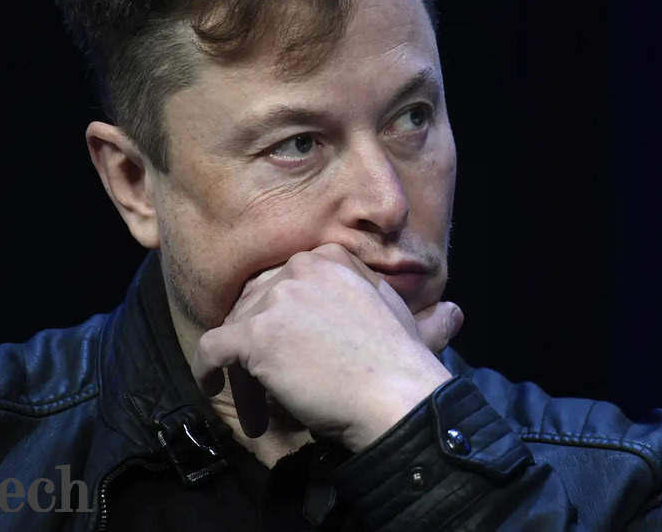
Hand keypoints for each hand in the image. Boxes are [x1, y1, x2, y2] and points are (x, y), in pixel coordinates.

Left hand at [189, 243, 459, 450]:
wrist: (396, 396)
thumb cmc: (405, 365)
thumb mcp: (408, 321)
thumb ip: (413, 311)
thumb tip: (453, 313)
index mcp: (332, 257)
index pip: (284, 281)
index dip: (280, 316)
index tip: (285, 346)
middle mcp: (300, 267)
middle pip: (255, 302)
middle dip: (259, 341)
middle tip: (269, 379)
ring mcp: (275, 299)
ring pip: (235, 327)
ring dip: (242, 367)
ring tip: (259, 403)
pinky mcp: (254, 334)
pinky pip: (211, 348)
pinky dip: (207, 369)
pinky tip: (213, 386)